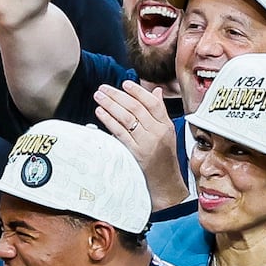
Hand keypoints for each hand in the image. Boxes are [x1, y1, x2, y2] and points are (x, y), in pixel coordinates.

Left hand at [93, 81, 187, 208]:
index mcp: (166, 125)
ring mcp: (147, 142)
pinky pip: (121, 133)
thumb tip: (155, 91)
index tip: (125, 83)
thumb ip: (159, 111)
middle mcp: (158, 132)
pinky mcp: (136, 152)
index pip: (152, 103)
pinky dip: (109, 121)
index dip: (138, 91)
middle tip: (103, 88)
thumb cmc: (164, 157)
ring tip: (99, 97)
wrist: (165, 181)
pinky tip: (100, 113)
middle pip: (136, 108)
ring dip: (110, 105)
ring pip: (127, 118)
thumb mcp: (167, 132)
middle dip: (118, 96)